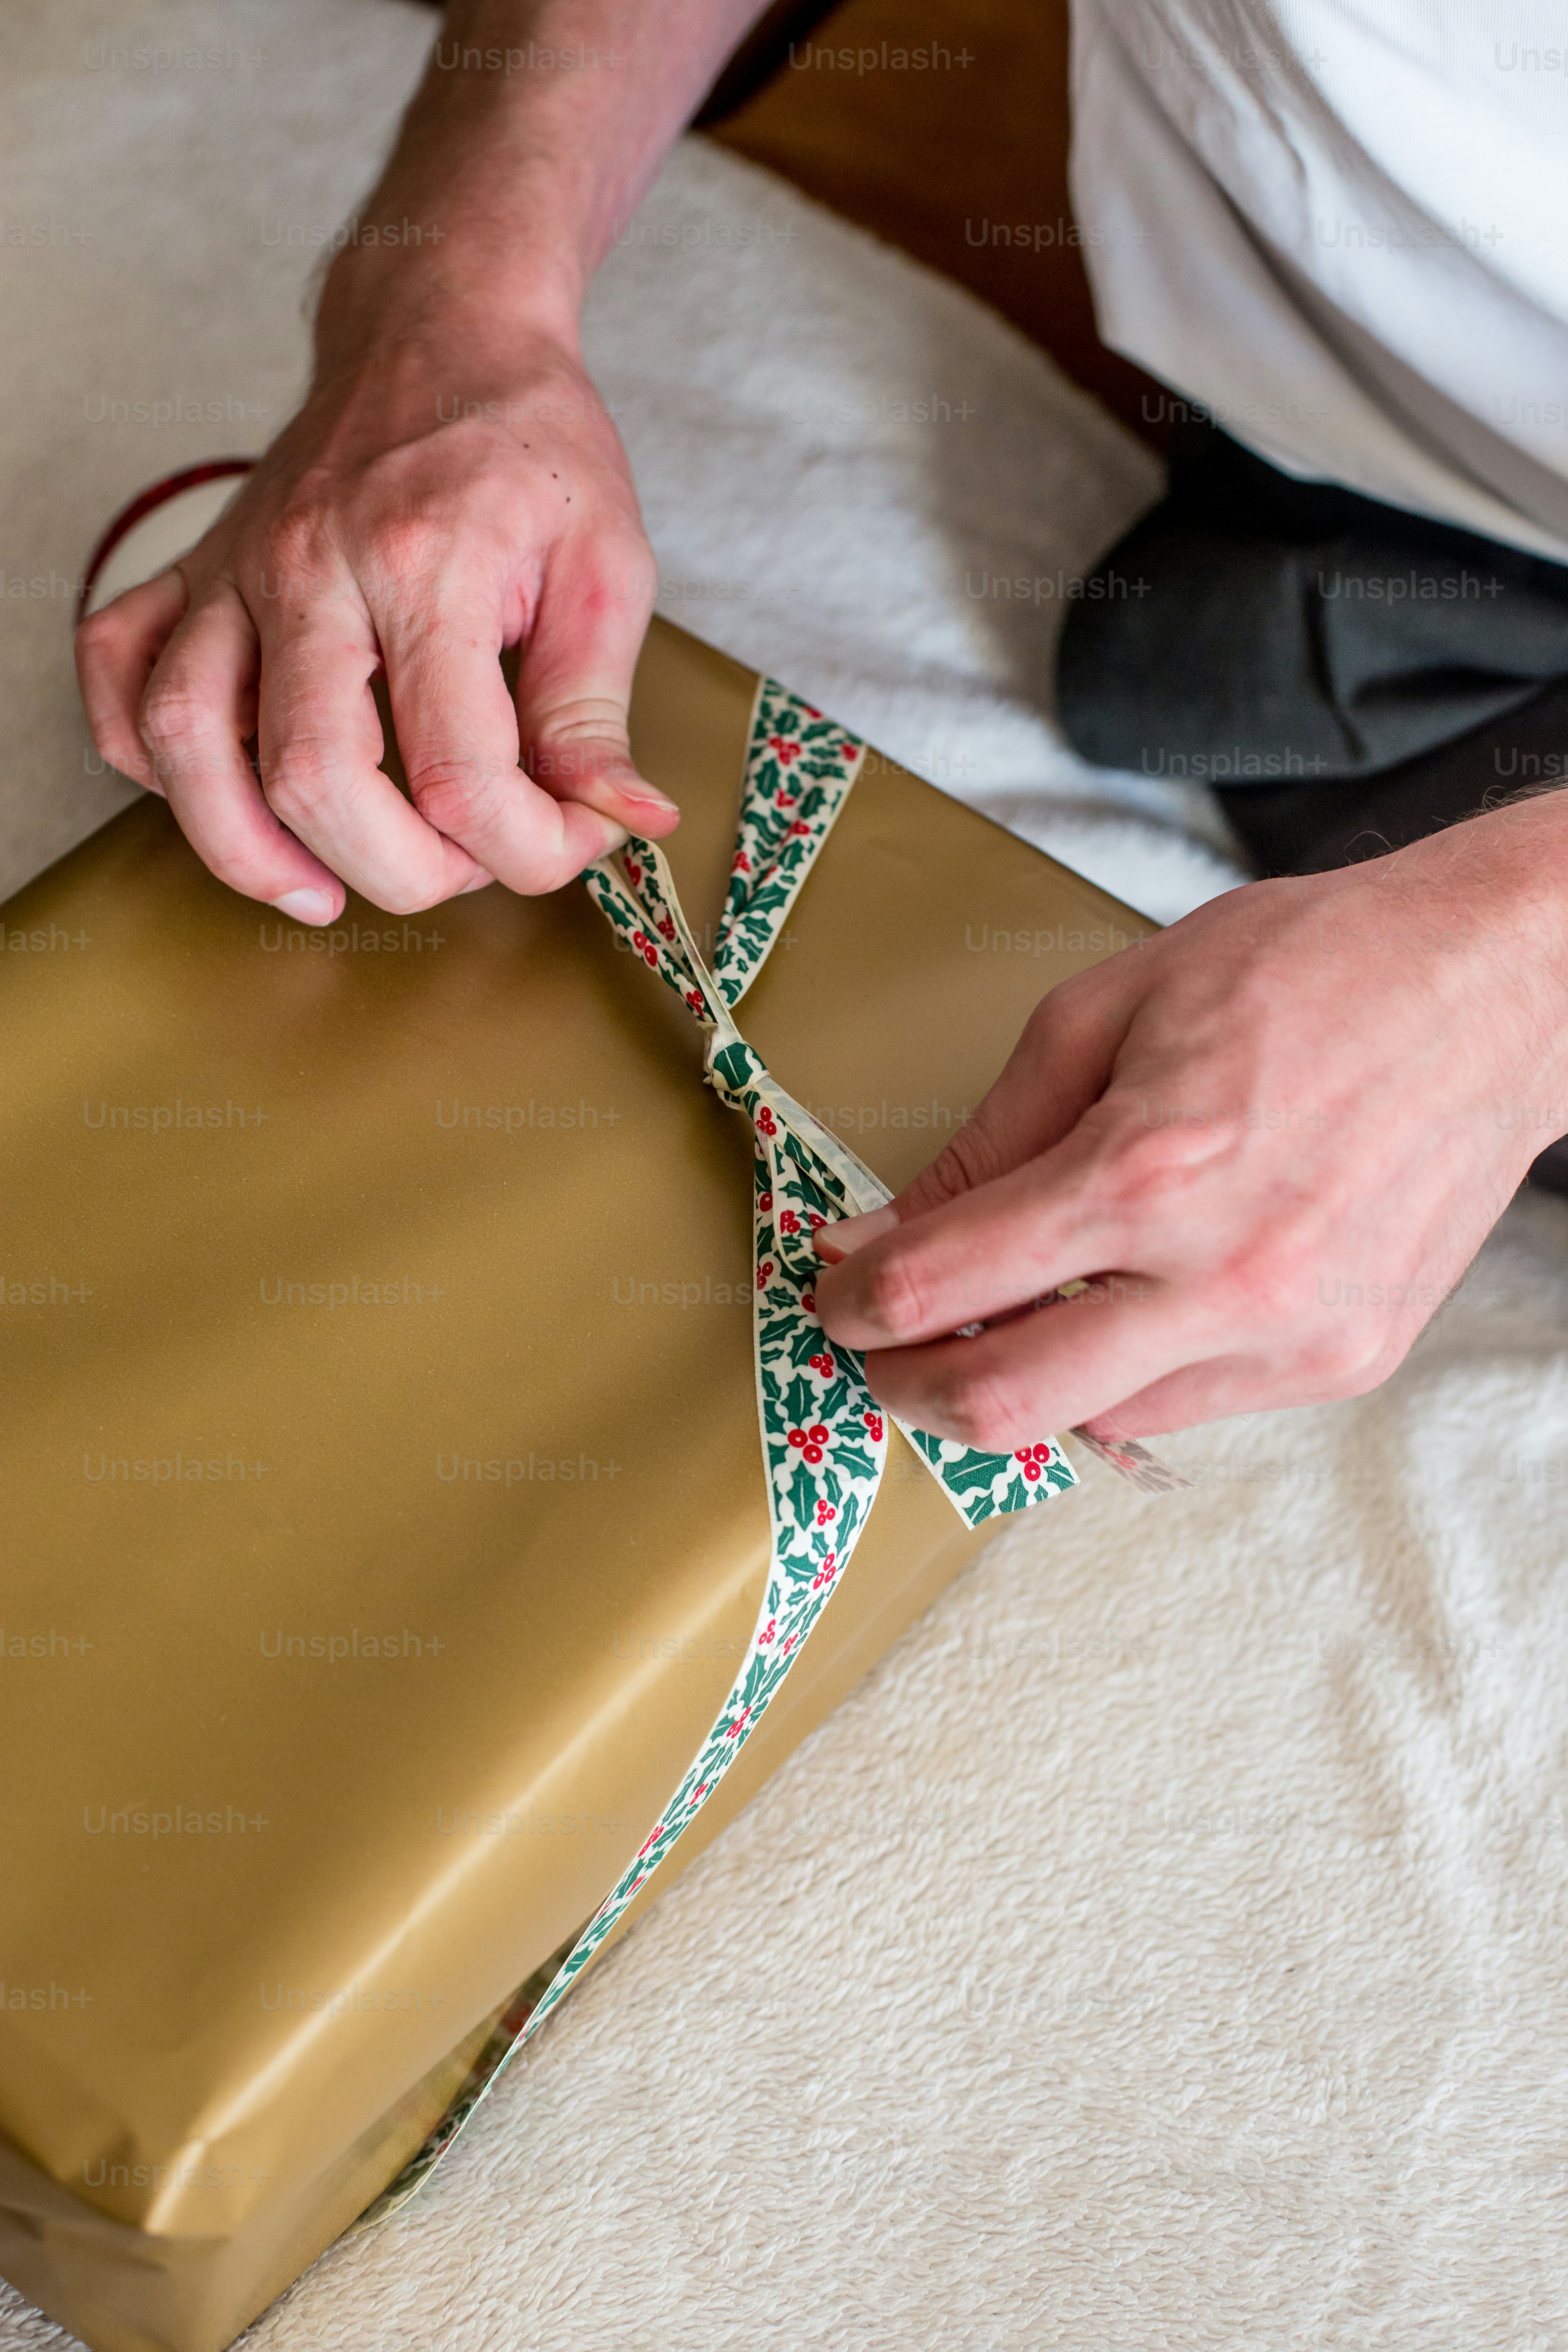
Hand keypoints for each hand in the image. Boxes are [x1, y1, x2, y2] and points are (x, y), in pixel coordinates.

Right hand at [74, 242, 675, 923]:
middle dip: (397, 870)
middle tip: (458, 864)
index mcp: (427, 565)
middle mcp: (311, 567)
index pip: (460, 771)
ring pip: (184, 737)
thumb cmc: (528, 442)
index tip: (563, 844)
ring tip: (322, 888)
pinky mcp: (195, 569)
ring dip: (248, 846)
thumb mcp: (605, 566)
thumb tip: (621, 822)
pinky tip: (224, 792)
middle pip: (311, 776)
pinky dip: (147, 754)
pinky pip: (119, 671)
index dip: (522, 851)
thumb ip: (597, 709)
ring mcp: (236, 568)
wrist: (442, 326)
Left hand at [813, 798, 1567, 1443]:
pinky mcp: (1341, 1362)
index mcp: (1148, 1169)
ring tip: (1005, 1315)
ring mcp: (1289, 1335)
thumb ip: (991, 1136)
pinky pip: (1187, 1406)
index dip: (856, 1300)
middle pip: (1005, 1400)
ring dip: (1022, 1380)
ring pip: (1094, 1420)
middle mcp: (1221, 1276)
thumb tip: (893, 1226)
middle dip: (906, 1388)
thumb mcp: (1108, 1008)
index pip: (944, 1283)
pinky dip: (1124, 1371)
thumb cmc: (1309, 970)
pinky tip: (1123, 1304)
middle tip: (877, 1352)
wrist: (1493, 989)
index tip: (831, 1291)